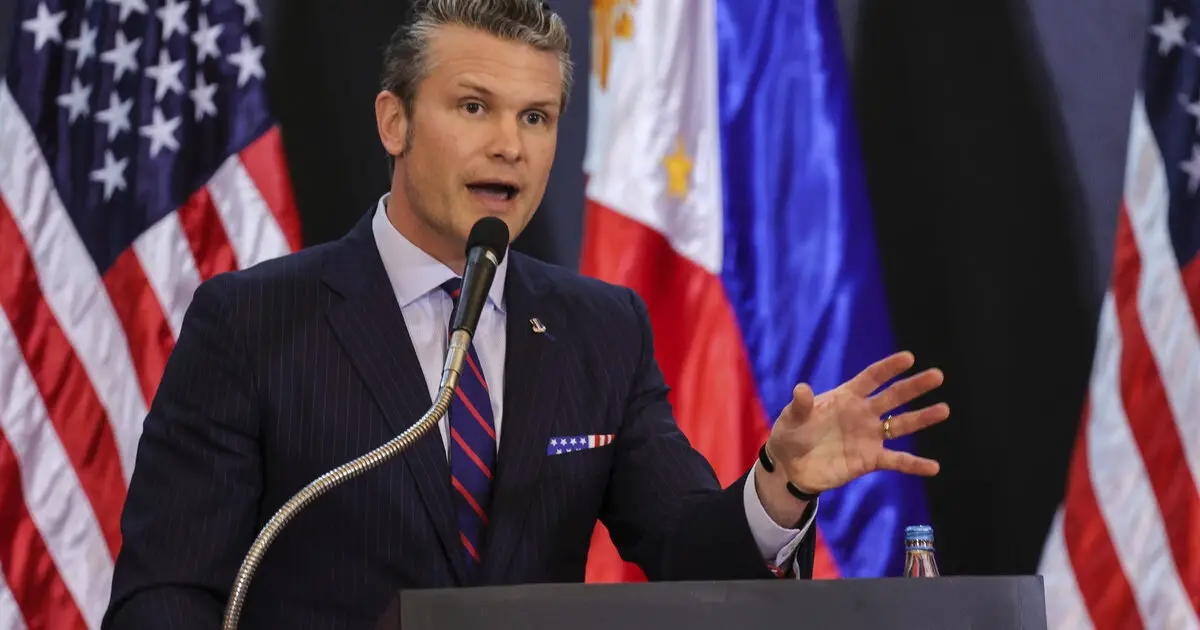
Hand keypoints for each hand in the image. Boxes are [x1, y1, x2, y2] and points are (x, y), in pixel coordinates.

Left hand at [757, 351, 947, 518]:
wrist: (791, 466)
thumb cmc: (791, 434)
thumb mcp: (791, 418)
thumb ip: (800, 405)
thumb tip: (801, 389)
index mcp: (846, 397)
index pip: (871, 378)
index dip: (888, 368)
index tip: (909, 358)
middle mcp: (863, 413)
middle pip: (893, 397)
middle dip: (914, 386)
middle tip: (937, 376)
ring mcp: (869, 437)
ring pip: (901, 425)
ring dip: (922, 418)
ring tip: (943, 409)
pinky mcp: (870, 460)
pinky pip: (897, 461)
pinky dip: (914, 464)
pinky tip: (934, 467)